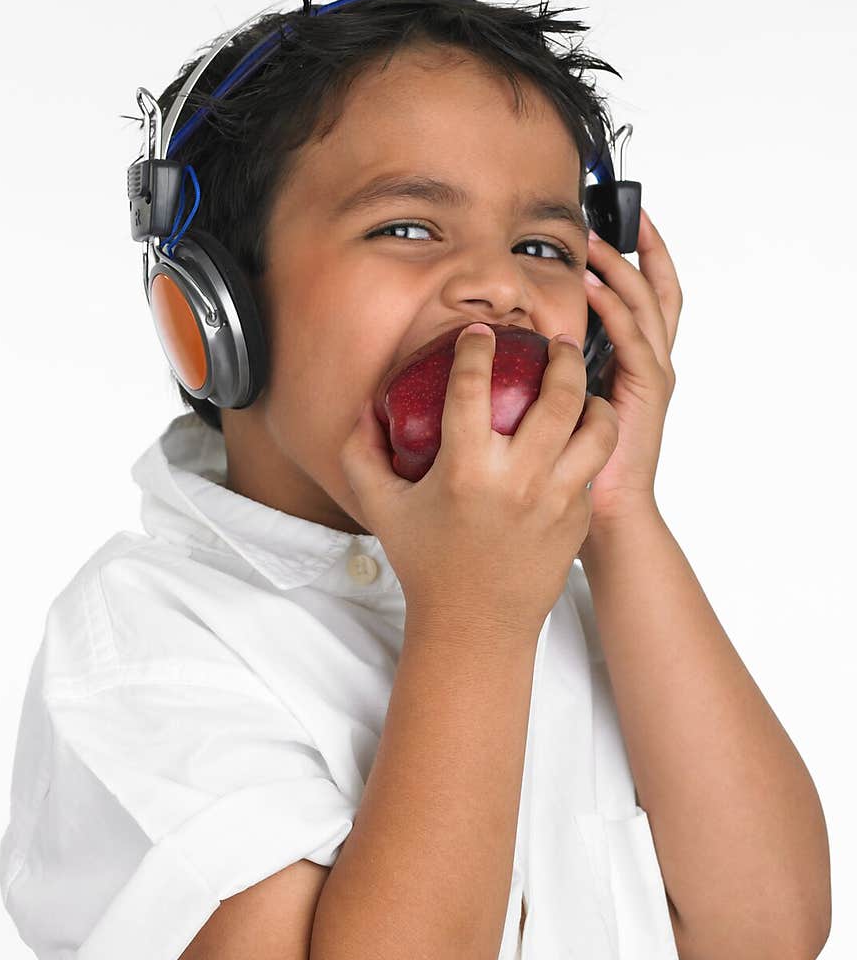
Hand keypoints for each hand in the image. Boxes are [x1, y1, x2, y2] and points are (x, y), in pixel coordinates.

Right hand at [340, 324, 618, 642]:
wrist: (475, 625)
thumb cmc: (427, 564)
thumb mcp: (382, 508)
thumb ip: (362, 454)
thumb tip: (365, 408)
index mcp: (465, 470)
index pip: (472, 385)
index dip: (476, 348)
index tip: (480, 334)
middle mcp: (517, 480)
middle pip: (557, 395)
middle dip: (561, 357)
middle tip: (556, 344)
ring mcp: (555, 499)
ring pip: (597, 429)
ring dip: (592, 398)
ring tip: (581, 387)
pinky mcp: (576, 517)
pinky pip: (594, 466)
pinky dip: (591, 442)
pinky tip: (579, 433)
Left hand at [579, 206, 681, 544]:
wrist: (605, 512)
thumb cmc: (578, 462)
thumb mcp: (564, 404)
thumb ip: (552, 370)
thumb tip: (508, 338)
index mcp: (636, 359)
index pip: (646, 293)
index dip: (638, 254)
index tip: (614, 220)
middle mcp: (651, 359)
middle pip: (657, 286)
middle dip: (637, 246)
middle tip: (606, 213)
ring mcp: (653, 372)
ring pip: (646, 302)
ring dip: (619, 267)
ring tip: (591, 241)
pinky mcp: (647, 390)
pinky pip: (633, 338)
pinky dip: (614, 309)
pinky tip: (591, 288)